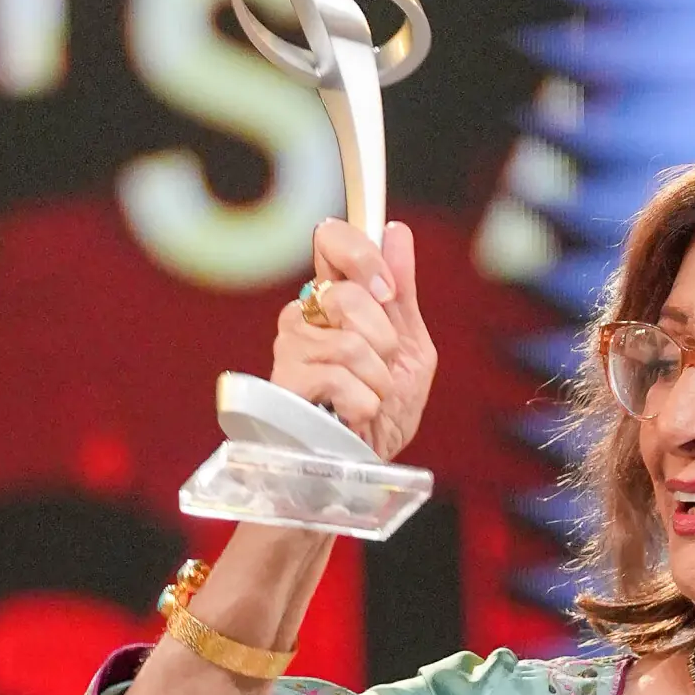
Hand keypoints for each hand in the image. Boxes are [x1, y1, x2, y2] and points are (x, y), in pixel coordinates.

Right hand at [271, 215, 436, 461]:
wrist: (367, 462)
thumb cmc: (387, 408)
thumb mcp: (410, 346)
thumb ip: (401, 292)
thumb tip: (396, 232)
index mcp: (335, 297)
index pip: (330, 239)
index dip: (362, 254)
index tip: (386, 291)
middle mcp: (305, 314)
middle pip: (348, 294)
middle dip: (384, 340)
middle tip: (382, 368)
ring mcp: (290, 346)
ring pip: (350, 343)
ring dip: (378, 380)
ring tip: (369, 398)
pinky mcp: (284, 382)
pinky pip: (339, 377)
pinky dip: (365, 402)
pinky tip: (353, 414)